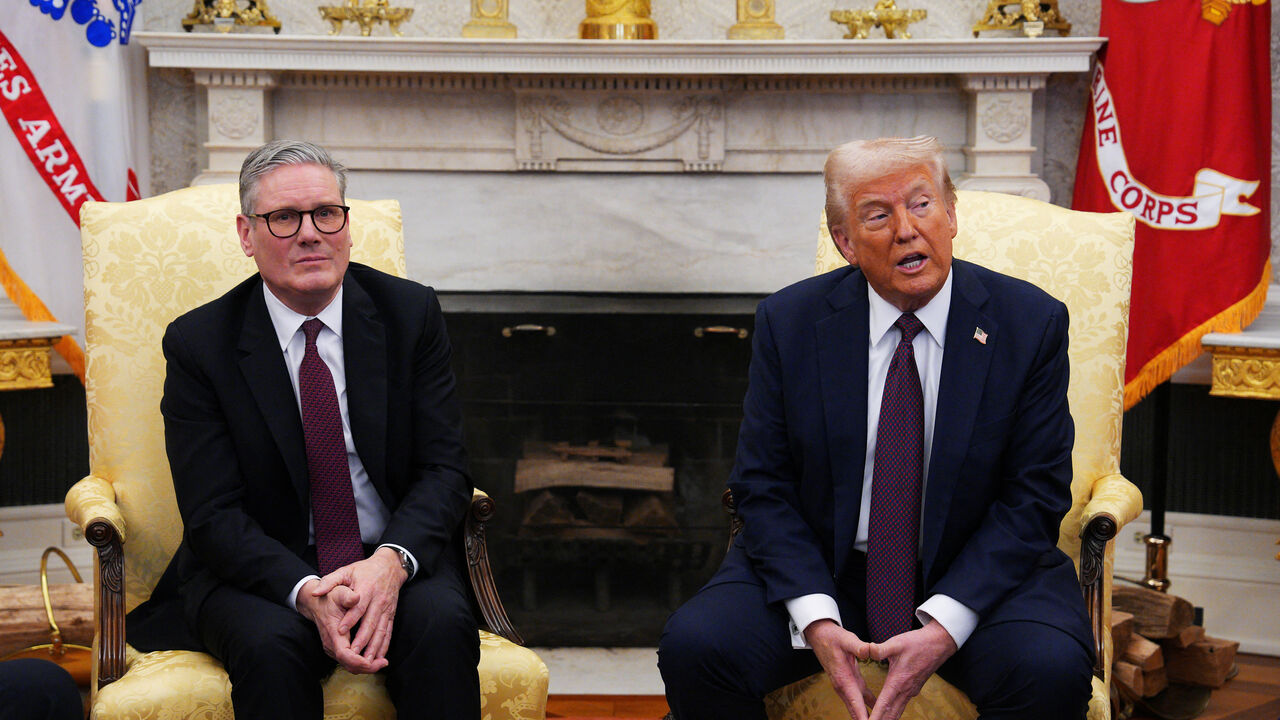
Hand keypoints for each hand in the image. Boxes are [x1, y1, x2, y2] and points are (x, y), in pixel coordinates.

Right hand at [295, 580, 385, 673]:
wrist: (316, 602)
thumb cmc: (330, 597)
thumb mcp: (339, 592)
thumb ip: (347, 596)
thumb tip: (356, 598)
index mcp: (333, 632)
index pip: (344, 654)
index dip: (358, 660)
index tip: (373, 661)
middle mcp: (331, 644)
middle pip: (348, 664)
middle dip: (367, 667)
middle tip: (384, 663)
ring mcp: (333, 648)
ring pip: (350, 665)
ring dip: (367, 666)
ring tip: (383, 662)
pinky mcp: (337, 648)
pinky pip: (350, 661)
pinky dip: (362, 662)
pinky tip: (376, 659)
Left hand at [311, 547, 408, 670]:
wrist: (389, 566)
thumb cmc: (364, 570)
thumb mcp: (346, 570)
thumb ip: (330, 581)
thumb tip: (316, 592)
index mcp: (366, 589)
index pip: (358, 607)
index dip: (350, 619)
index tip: (340, 631)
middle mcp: (378, 600)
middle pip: (371, 622)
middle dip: (362, 639)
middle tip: (354, 653)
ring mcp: (386, 609)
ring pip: (381, 630)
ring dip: (375, 646)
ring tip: (367, 660)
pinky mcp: (391, 614)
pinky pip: (388, 632)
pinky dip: (385, 645)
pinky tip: (380, 657)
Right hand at [805, 619, 875, 719]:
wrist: (820, 636)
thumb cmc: (833, 638)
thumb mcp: (847, 639)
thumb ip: (858, 647)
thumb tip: (869, 651)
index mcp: (844, 679)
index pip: (856, 704)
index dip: (864, 718)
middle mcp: (844, 687)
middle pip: (856, 712)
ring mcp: (846, 687)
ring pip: (858, 709)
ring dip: (867, 717)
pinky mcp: (850, 683)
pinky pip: (861, 700)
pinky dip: (869, 707)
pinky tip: (879, 710)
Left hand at [865, 621, 957, 719]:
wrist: (938, 644)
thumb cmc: (917, 643)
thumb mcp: (896, 643)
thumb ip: (880, 649)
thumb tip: (867, 650)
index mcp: (898, 682)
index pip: (884, 705)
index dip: (875, 717)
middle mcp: (905, 691)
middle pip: (890, 714)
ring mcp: (910, 692)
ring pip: (897, 712)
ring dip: (886, 719)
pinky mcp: (913, 690)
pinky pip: (901, 706)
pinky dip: (892, 714)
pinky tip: (887, 715)